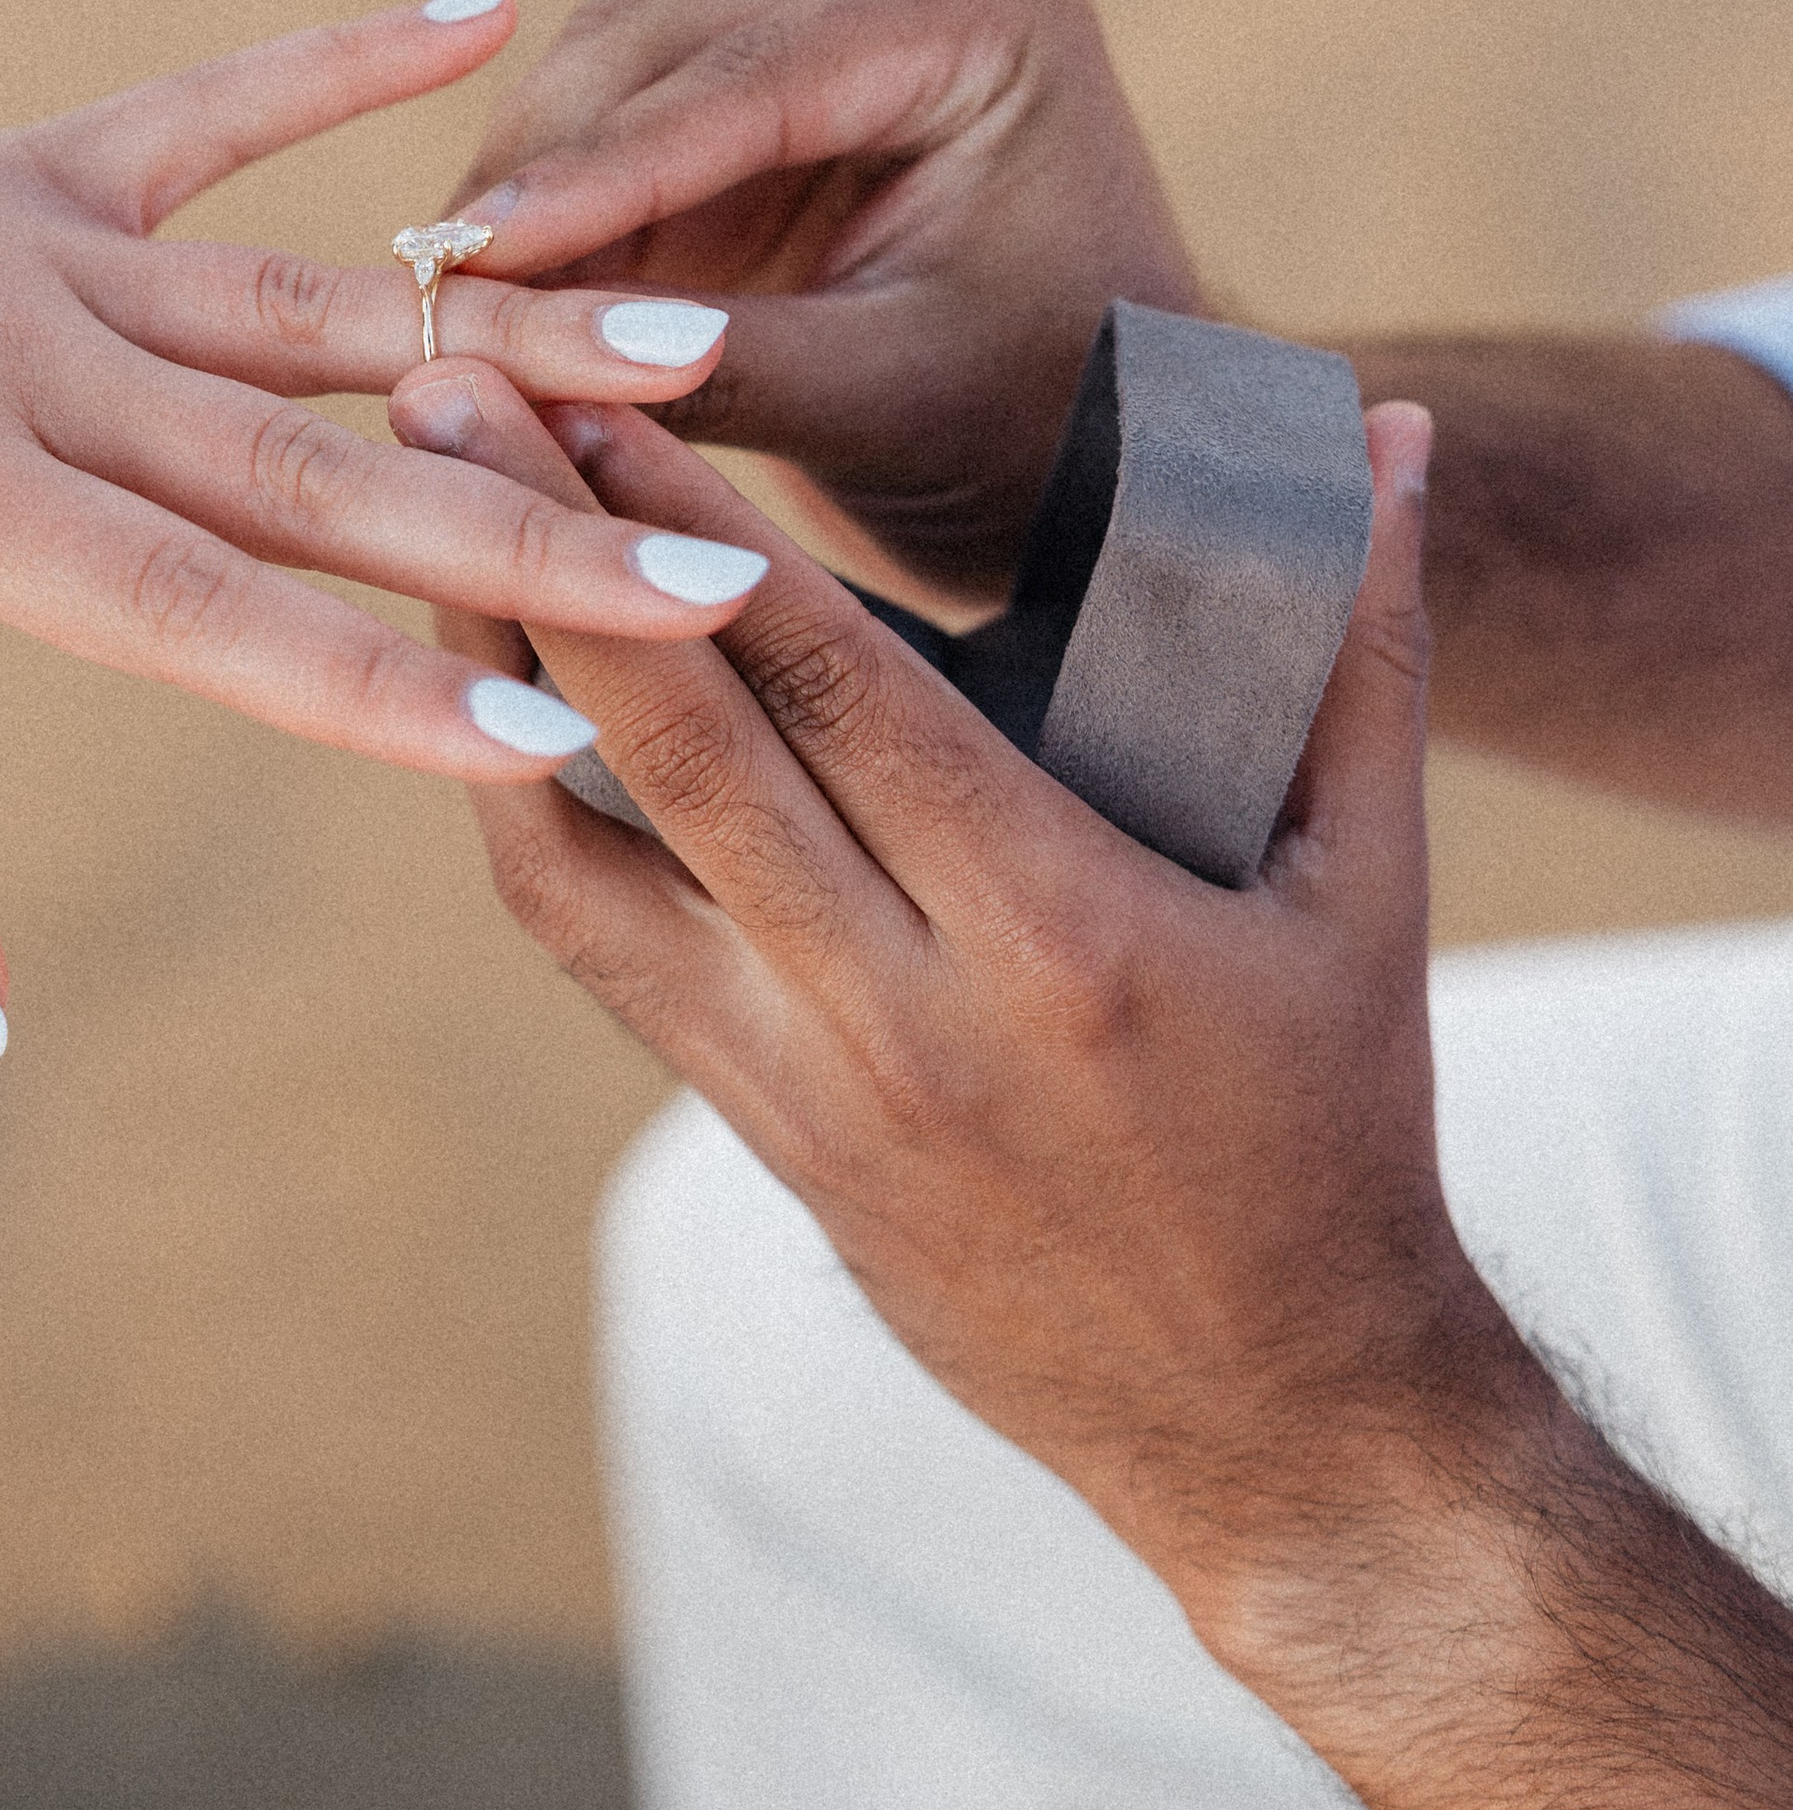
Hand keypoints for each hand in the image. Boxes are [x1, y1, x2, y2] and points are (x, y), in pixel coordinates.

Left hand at [0, 0, 771, 1046]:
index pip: (203, 614)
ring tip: (689, 342)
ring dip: (503, 327)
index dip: (383, 689)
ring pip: (312, 300)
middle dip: (528, 529)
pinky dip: (349, 55)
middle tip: (721, 576)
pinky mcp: (25, 165)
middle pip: (314, 467)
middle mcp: (26, 364)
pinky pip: (213, 108)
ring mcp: (38, 246)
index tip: (558, 740)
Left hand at [390, 360, 1515, 1607]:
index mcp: (1057, 929)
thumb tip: (1395, 436)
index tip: (595, 397)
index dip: (698, 540)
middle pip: (683, 750)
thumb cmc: (1334, 1122)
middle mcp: (903, 1010)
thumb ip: (1366, 645)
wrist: (1275, 1419)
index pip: (839, 693)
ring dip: (489, 681)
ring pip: (592, 861)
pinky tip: (478, 706)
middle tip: (445, 390)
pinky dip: (526, 822)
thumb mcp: (1372, 886)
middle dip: (547, 557)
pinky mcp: (756, 1131)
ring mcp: (806, 1086)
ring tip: (413, 527)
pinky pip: (599, 957)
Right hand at [444, 0, 1204, 600]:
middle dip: (544, 170)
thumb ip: (711, 365)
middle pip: (668, 45)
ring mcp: (833, 16)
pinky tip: (479, 298)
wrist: (1118, 464)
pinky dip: (558, 210)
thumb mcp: (885, 405)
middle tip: (423, 284)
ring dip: (531, 185)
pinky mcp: (769, 87)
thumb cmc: (1041, 439)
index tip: (477, 249)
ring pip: (622, 69)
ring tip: (436, 301)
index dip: (603, 167)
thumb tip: (504, 365)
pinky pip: (624, 124)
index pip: (756, 75)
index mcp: (986, 8)